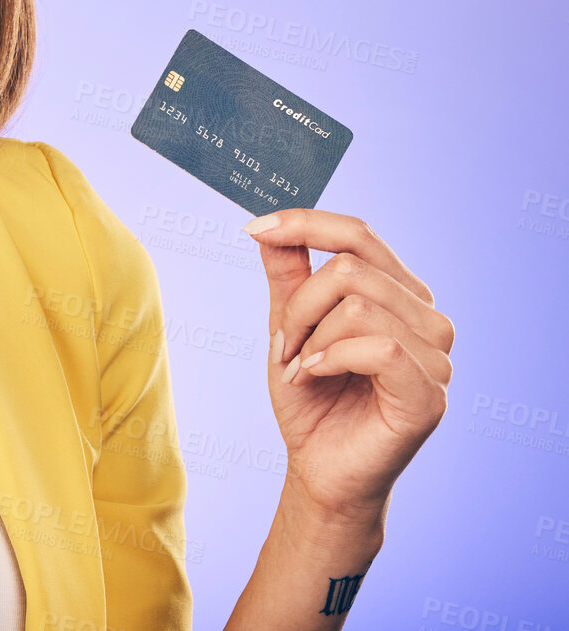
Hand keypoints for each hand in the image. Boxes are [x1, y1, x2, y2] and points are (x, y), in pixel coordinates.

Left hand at [247, 208, 453, 522]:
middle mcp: (428, 319)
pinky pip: (376, 346)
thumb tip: (268, 226)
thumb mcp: (288, 326)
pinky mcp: (430, 394)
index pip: (360, 236)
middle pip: (351, 268)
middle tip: (284, 346)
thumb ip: (288, 276)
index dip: (306, 224)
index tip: (254, 227)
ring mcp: (437, 357)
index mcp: (401, 295)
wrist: (319, 468)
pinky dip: (330, 358)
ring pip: (358, 305)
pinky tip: (315, 376)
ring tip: (302, 369)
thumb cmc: (311, 399)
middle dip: (299, 306)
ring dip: (310, 339)